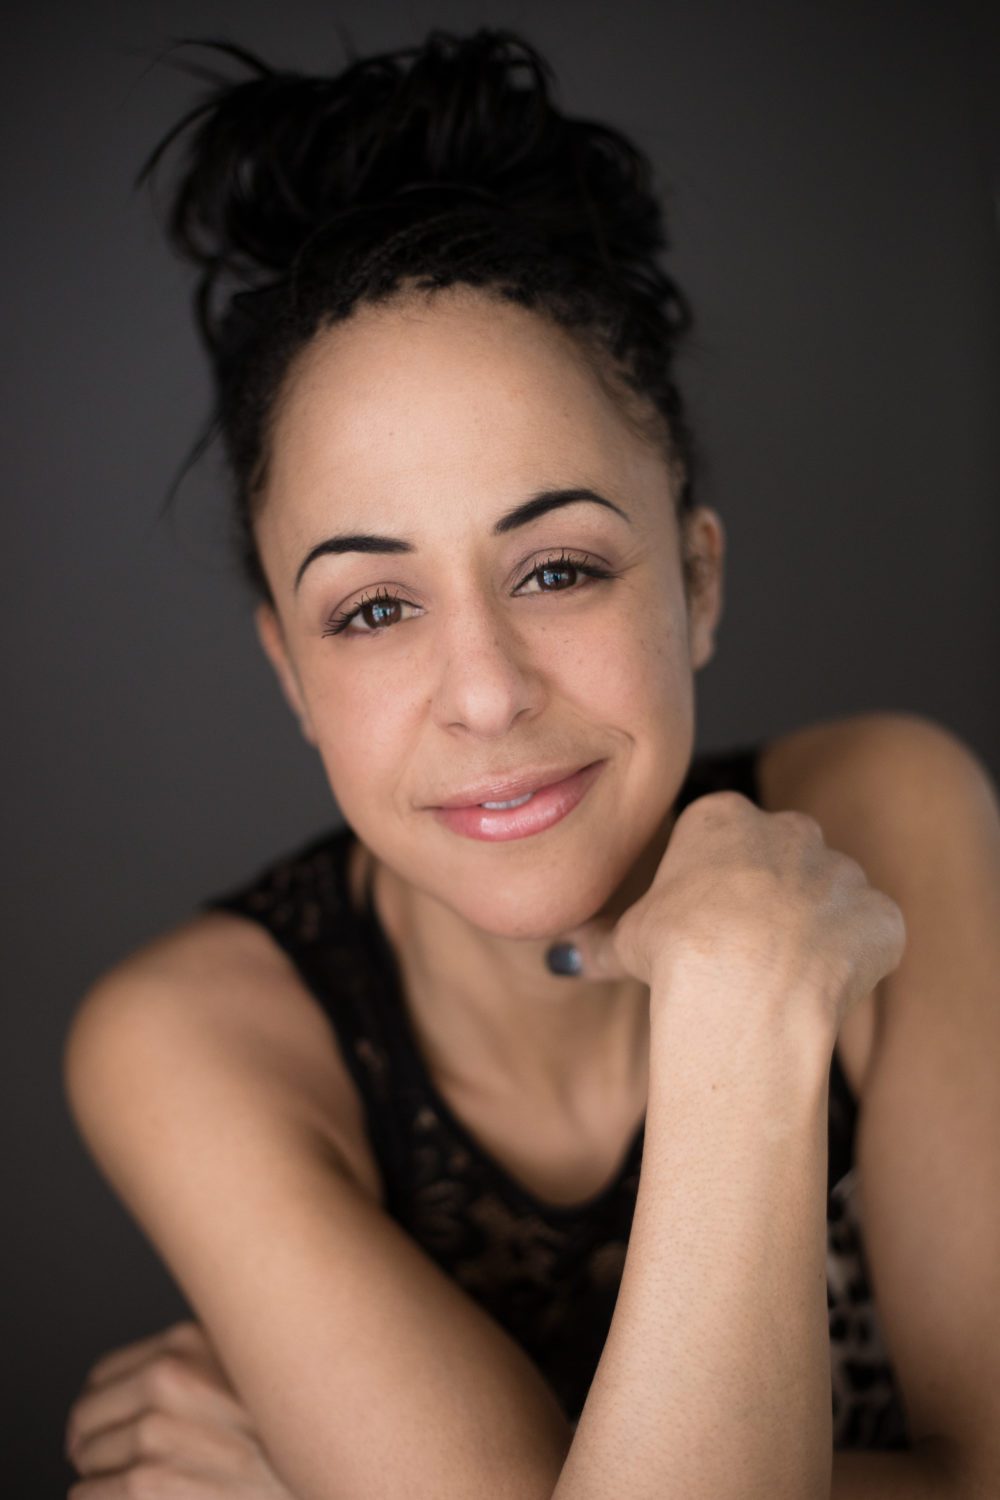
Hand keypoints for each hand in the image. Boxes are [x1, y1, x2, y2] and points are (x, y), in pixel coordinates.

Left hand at [65, 1319, 294, 1497]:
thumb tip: (149, 1382)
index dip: (100, 1402)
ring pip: (89, 1452)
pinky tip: (107, 1496)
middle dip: (89, 1437)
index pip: (105, 1373)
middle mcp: (171, 1378)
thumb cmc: (286, 1429)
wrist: (315, 1478)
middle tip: (93, 1452)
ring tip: (106, 1478)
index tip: (102, 1422)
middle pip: (89, 1411)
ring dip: (93, 1471)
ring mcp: (160, 1430)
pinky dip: (93, 1496)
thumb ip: (201, 1359)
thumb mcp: (247, 1366)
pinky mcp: (153, 1480)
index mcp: (188, 1342)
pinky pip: (94, 1491)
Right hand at [556, 790, 905, 1043]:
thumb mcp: (625, 942)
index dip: (708, 887)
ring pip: (827, 894)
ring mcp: (841, 870)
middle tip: (741, 952)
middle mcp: (788, 829)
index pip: (720, 840)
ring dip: (811, 928)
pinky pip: (869, 933)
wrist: (746, 985)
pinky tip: (820, 990)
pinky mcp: (879, 914)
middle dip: (767, 897)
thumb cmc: (677, 954)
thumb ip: (601, 942)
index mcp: (723, 818)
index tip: (699, 926)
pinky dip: (852, 960)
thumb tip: (564, 957)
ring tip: (779, 977)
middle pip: (780, 857)